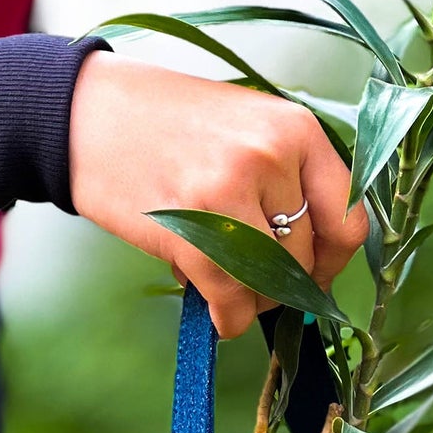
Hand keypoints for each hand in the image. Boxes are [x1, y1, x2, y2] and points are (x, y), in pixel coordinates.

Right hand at [68, 53, 368, 337]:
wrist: (84, 114)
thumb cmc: (169, 125)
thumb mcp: (247, 127)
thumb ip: (288, 180)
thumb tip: (315, 261)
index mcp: (296, 129)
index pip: (348, 219)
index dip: (332, 260)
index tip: (311, 272)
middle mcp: (271, 156)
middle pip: (306, 259)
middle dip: (285, 287)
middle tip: (258, 285)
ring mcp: (230, 193)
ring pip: (271, 286)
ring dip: (254, 304)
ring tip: (229, 290)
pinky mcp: (191, 232)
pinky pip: (232, 302)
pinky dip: (227, 318)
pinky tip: (214, 309)